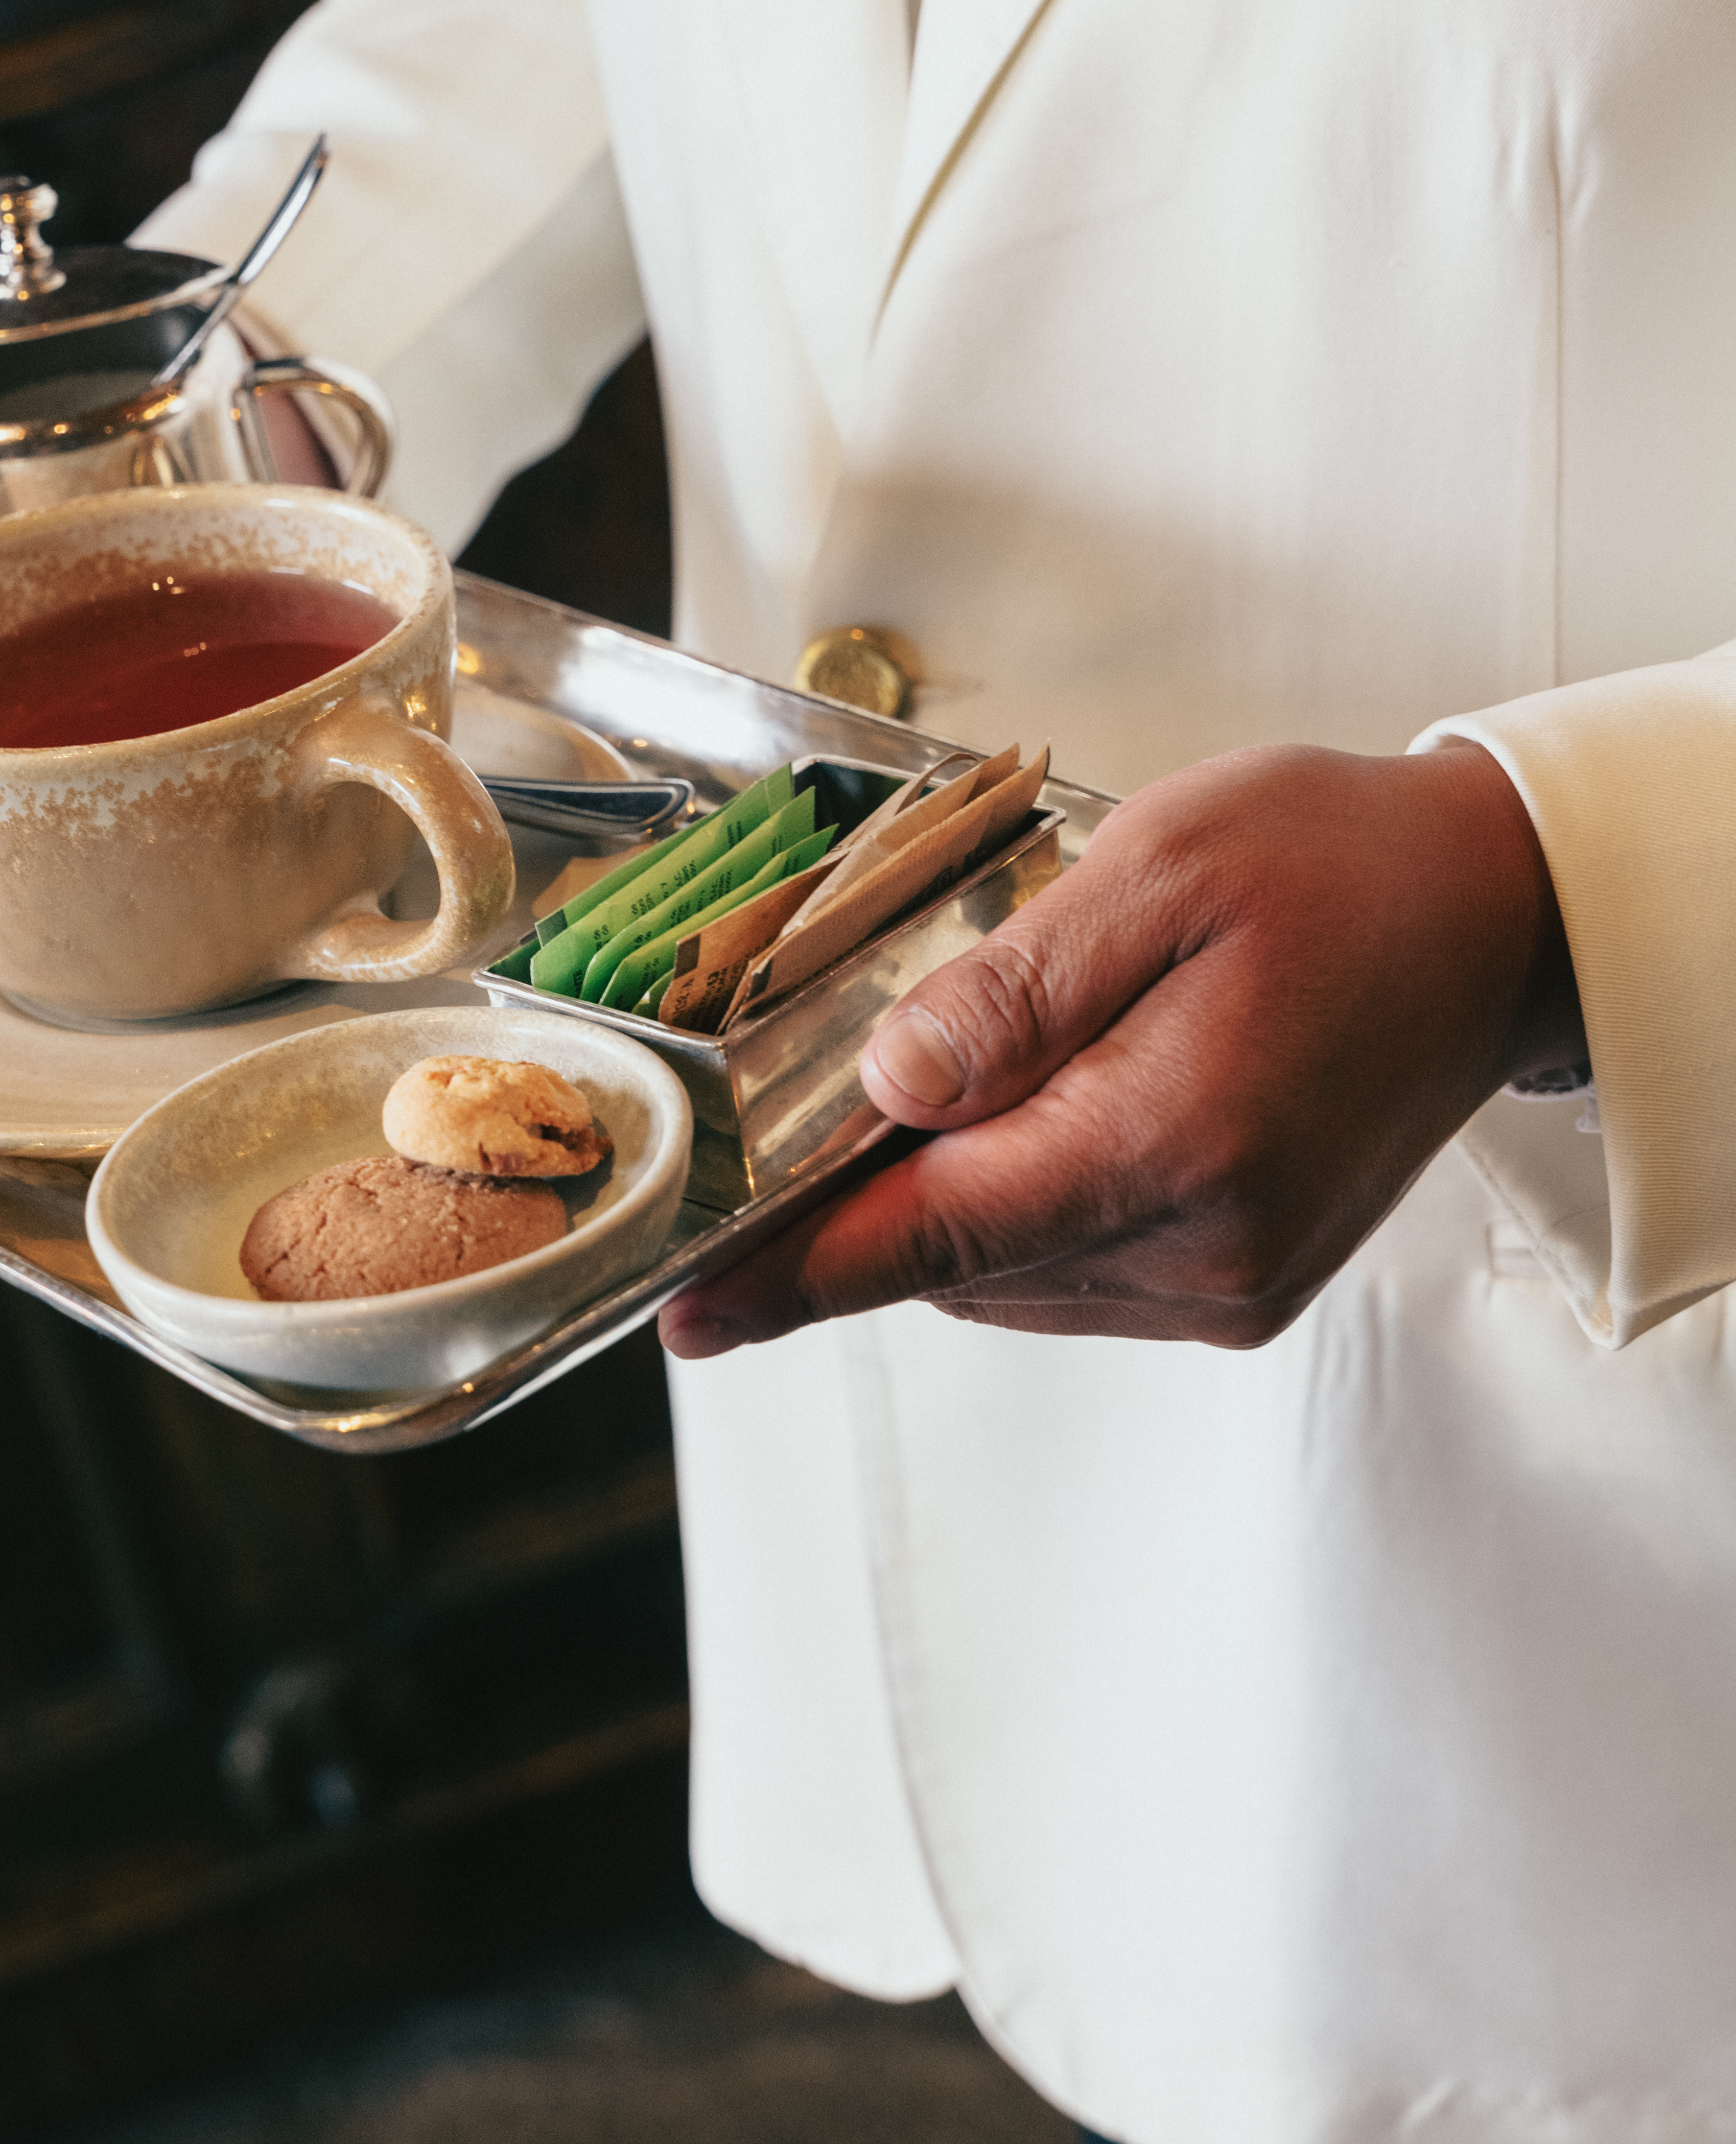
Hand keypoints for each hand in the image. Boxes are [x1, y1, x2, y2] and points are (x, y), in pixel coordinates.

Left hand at [658, 740, 1583, 1355]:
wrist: (1489, 915)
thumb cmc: (1333, 866)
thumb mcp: (1156, 871)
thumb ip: (1015, 991)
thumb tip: (892, 1084)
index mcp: (1175, 1144)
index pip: (936, 1239)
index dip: (795, 1278)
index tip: (690, 1314)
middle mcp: (1205, 1250)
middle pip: (958, 1265)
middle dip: (860, 1207)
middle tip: (798, 1120)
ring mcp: (1227, 1282)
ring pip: (1005, 1278)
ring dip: (944, 1204)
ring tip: (939, 1087)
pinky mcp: (1240, 1282)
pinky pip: (1070, 1270)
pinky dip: (1015, 1211)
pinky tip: (1022, 1118)